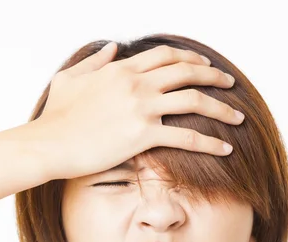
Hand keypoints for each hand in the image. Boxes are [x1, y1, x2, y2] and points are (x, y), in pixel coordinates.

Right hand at [29, 42, 244, 180]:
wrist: (48, 144)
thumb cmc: (55, 116)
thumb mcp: (71, 78)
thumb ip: (95, 60)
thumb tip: (113, 47)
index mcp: (121, 69)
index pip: (165, 55)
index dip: (189, 57)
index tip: (204, 63)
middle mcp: (136, 83)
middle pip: (187, 71)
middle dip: (213, 75)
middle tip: (230, 82)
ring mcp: (142, 107)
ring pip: (194, 100)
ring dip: (222, 108)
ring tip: (239, 117)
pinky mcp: (143, 135)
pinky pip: (186, 137)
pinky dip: (210, 142)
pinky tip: (226, 148)